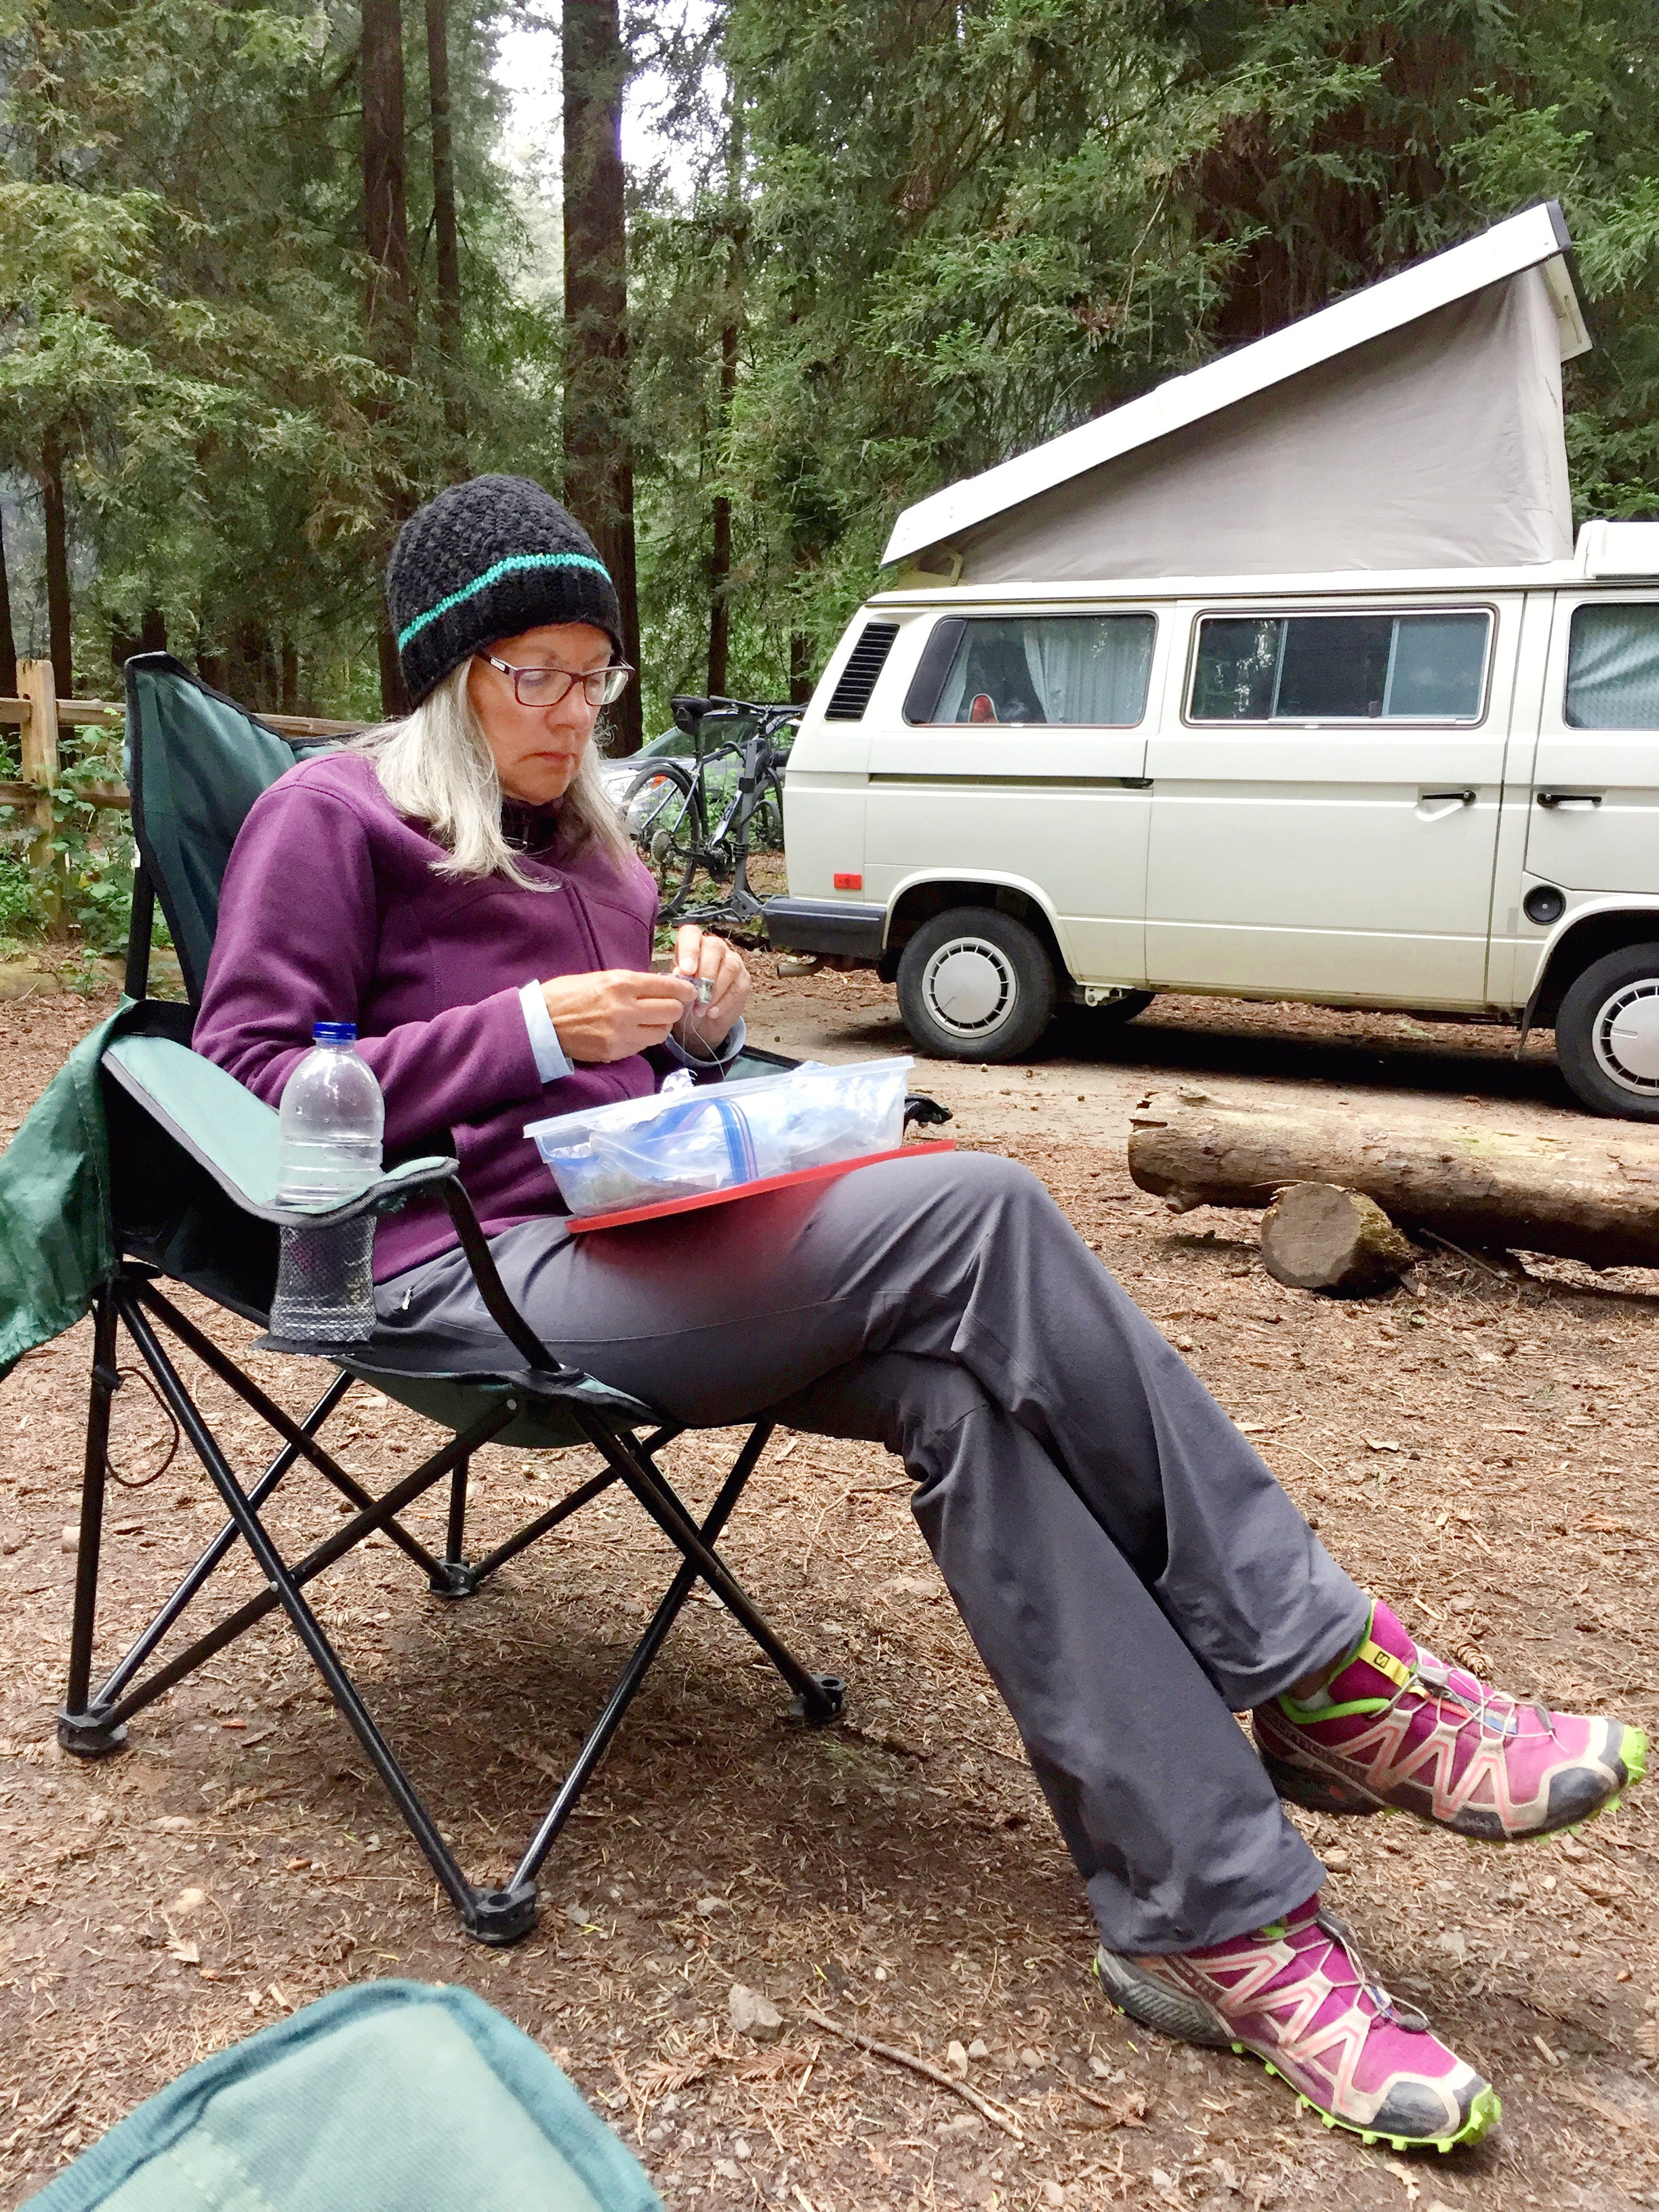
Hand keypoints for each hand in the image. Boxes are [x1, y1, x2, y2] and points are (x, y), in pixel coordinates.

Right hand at [539, 968, 695, 1063]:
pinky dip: (644, 1038)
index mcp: (622, 983)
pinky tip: (633, 1032)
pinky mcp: (616, 1051)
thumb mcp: (603, 978)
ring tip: (650, 1021)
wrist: (541, 1021)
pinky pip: (643, 1045)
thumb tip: (662, 986)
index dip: (684, 990)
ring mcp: (622, 1033)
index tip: (688, 991)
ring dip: (661, 1026)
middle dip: (675, 1008)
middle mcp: (626, 1008)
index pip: (669, 987)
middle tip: (668, 1006)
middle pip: (672, 1011)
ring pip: (662, 1032)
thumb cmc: (569, 994)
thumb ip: (634, 983)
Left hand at [670, 924, 750, 1056]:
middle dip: (704, 972)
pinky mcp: (744, 980)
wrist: (703, 1019)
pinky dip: (723, 1002)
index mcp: (693, 943)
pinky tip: (712, 1013)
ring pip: (729, 967)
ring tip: (700, 1009)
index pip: (691, 933)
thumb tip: (680, 974)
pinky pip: (737, 988)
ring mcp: (733, 961)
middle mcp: (715, 947)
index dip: (689, 949)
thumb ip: (678, 978)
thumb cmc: (687, 996)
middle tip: (694, 993)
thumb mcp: (677, 987)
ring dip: (713, 990)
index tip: (686, 970)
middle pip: (714, 948)